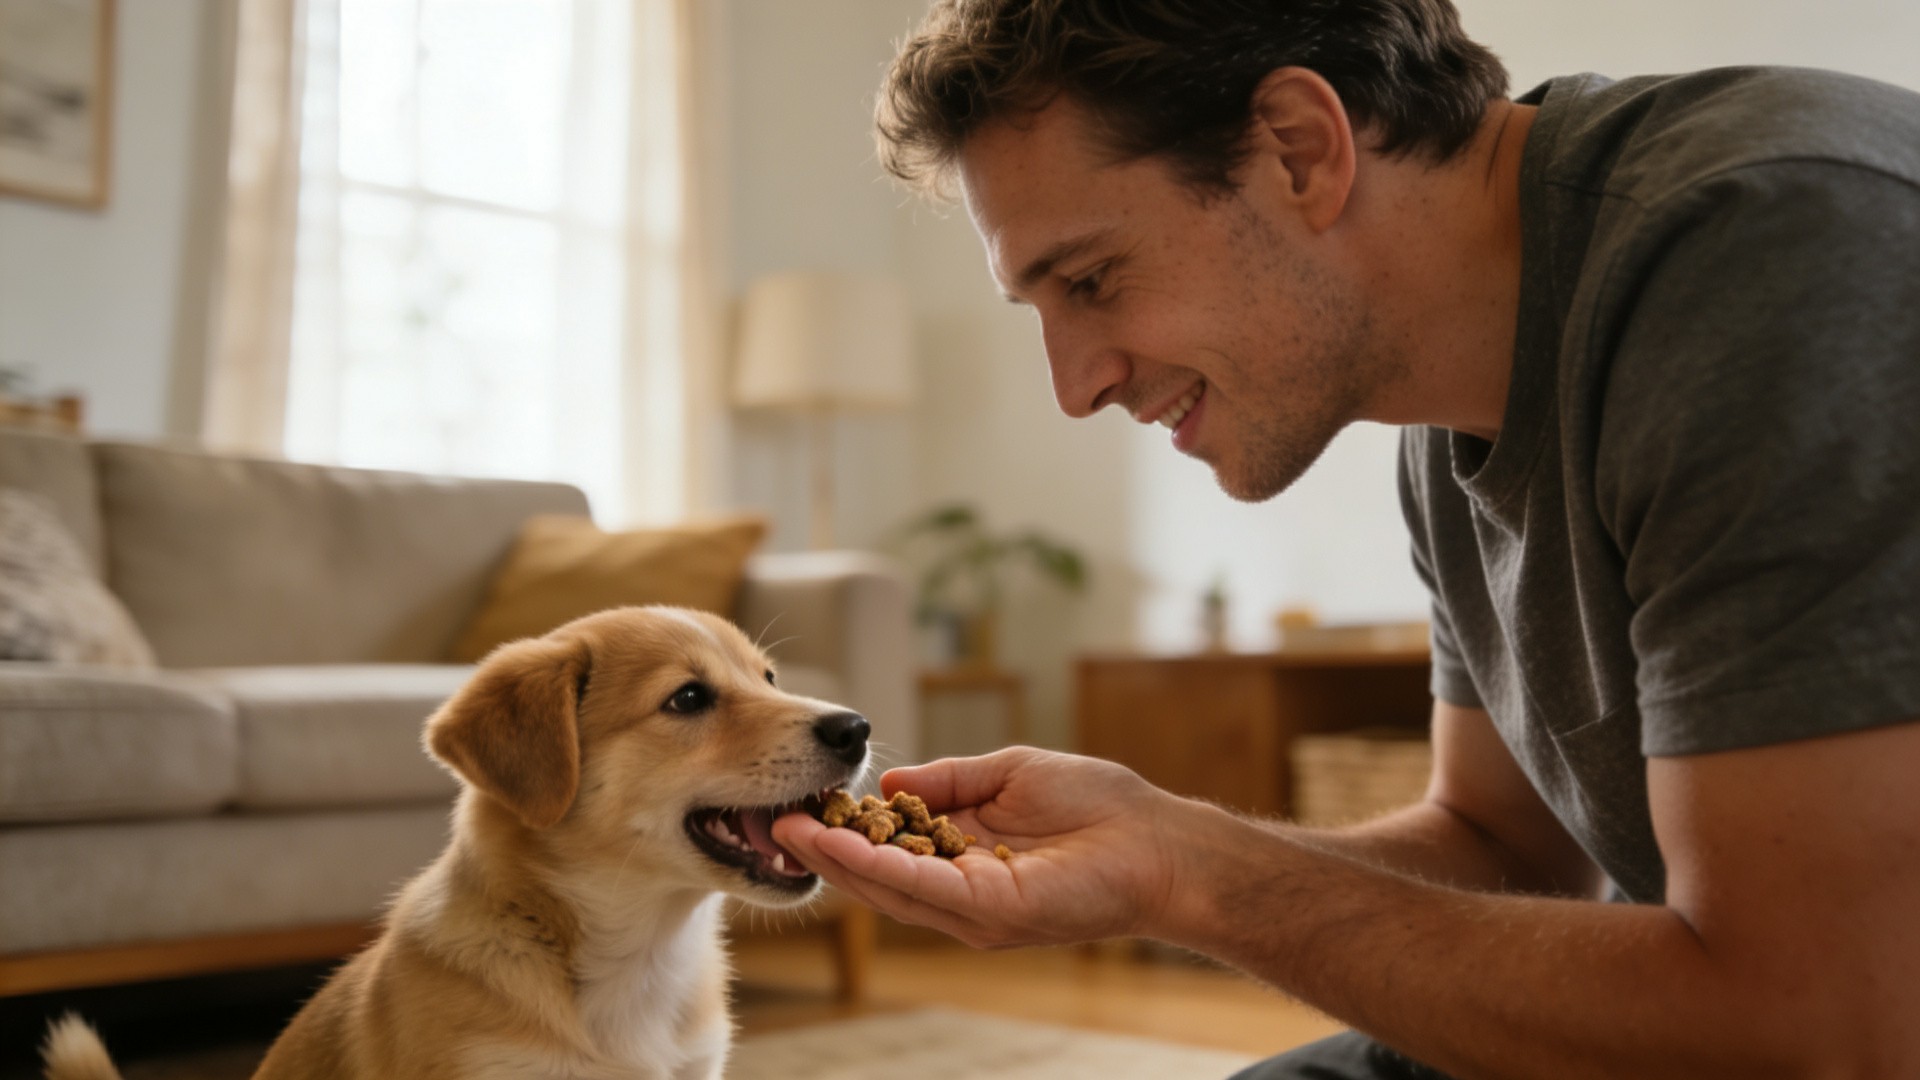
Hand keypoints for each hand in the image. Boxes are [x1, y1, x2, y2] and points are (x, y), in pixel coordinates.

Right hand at [771, 746, 1196, 947]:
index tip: (801, 803)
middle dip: (822, 852)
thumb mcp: (1007, 773)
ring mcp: (971, 908)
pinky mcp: (989, 913)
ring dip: (834, 861)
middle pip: (875, 877)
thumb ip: (949, 781)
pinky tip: (838, 846)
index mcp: (961, 855)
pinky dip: (875, 870)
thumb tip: (890, 785)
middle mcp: (958, 890)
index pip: (888, 849)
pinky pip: (922, 890)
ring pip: (887, 889)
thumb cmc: (1097, 805)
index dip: (843, 830)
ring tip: (788, 831)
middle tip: (772, 823)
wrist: (1158, 841)